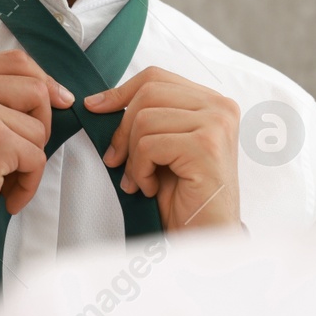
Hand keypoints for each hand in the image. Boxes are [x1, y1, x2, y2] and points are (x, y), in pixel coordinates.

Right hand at [0, 50, 72, 280]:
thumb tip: (57, 93)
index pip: (16, 61)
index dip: (44, 81)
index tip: (57, 101)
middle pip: (36, 90)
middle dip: (40, 126)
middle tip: (19, 153)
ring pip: (39, 129)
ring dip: (30, 161)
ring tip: (3, 177)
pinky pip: (37, 158)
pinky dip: (28, 183)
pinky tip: (6, 194)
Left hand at [84, 66, 240, 230]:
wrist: (205, 238)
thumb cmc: (184, 197)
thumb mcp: (162, 147)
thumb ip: (147, 118)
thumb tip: (99, 101)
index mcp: (211, 101)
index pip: (156, 77)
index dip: (121, 92)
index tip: (96, 107)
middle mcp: (220, 107)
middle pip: (148, 93)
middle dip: (122, 129)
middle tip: (117, 161)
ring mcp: (217, 124)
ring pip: (145, 118)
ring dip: (132, 156)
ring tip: (141, 180)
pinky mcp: (206, 146)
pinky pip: (150, 144)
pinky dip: (140, 170)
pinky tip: (150, 188)